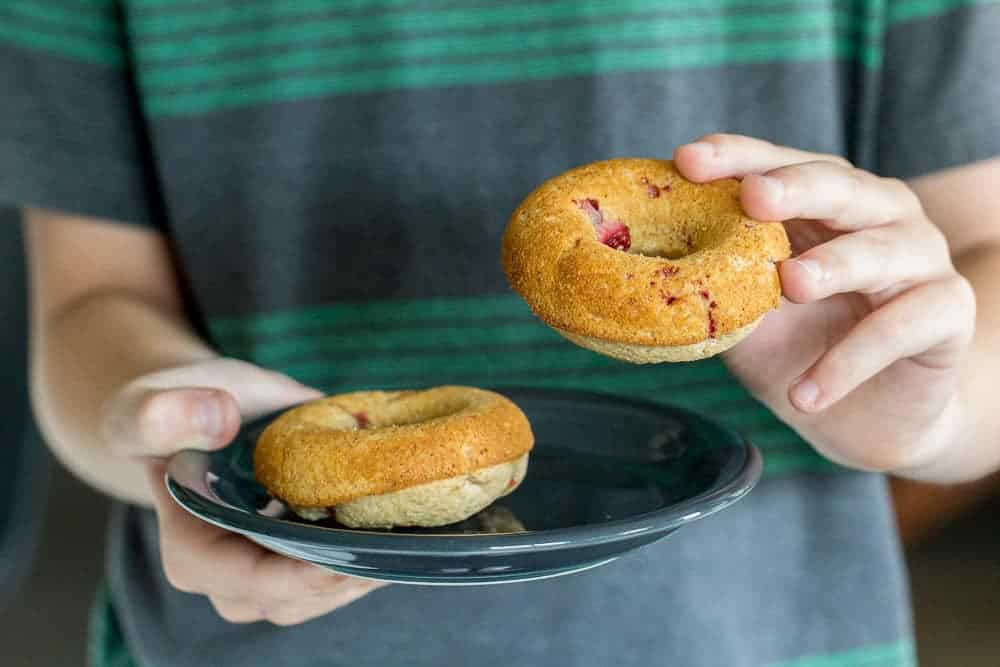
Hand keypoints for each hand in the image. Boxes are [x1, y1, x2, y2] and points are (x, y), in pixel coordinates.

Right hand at [102, 358, 383, 624]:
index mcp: (189, 551)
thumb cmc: (170, 409)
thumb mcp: (149, 403)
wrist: (195, 409)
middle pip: (291, 597)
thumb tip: (217, 421)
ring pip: (318, 595)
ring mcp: (262, 573)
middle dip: (342, 576)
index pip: (247, 581)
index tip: (345, 557)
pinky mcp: (293, 558)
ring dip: (360, 571)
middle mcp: (225, 576)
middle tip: (391, 543)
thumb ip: (164, 414)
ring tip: (400, 536)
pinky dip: (364, 558)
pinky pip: (332, 576)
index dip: (299, 577)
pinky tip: (395, 531)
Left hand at [674, 134, 975, 480]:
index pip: (776, 166)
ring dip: (832, 265)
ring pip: (881, 249)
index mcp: (822, 203)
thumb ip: (712, 283)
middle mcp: (877, 215)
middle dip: (794, 187)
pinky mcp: (946, 313)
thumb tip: (641, 269)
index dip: (736, 158)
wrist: (861, 417)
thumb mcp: (745, 314)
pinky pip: (901, 327)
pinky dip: (850, 361)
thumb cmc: (798, 348)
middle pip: (840, 187)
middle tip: (754, 198)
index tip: (687, 159)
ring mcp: (919, 259)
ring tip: (789, 285)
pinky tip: (807, 394)